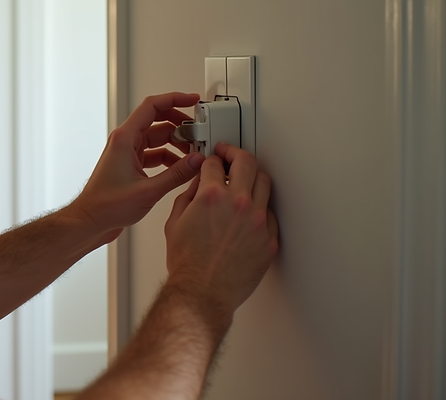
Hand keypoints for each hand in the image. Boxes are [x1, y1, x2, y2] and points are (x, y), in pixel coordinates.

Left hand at [71, 93, 206, 243]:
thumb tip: (197, 161)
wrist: (90, 221)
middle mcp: (125, 142)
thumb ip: (177, 174)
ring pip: (157, 138)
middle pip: (157, 120)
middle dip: (180, 124)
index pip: (152, 106)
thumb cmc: (106, 206)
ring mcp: (127, 153)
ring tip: (193, 152)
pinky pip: (154, 153)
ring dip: (176, 143)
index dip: (174, 99)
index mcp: (125, 138)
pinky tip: (181, 167)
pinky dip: (169, 157)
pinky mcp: (130, 165)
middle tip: (198, 131)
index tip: (192, 100)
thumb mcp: (149, 190)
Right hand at [164, 143, 278, 316]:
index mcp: (212, 196)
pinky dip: (260, 207)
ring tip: (244, 180)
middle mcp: (239, 203)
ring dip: (252, 177)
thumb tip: (197, 186)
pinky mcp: (269, 239)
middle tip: (230, 156)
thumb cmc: (187, 264)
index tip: (211, 162)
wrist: (202, 292)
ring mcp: (258, 221)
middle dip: (236, 154)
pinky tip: (250, 211)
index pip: (215, 163)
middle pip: (247, 162)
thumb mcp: (174, 222)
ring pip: (264, 182)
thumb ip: (187, 197)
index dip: (210, 159)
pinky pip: (270, 213)